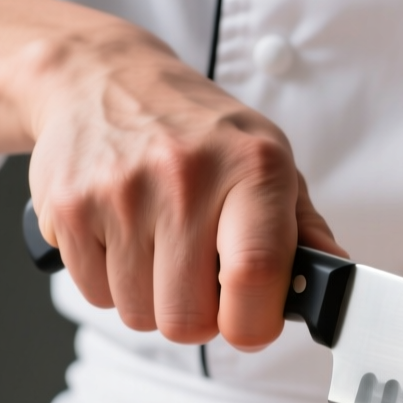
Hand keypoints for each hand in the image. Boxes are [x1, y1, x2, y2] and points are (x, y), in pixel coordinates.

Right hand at [26, 31, 341, 348]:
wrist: (104, 79)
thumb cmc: (200, 134)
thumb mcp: (268, 162)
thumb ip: (304, 229)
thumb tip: (334, 279)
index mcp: (253, 167)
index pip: (255, 273)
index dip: (253, 323)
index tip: (250, 323)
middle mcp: (186, 175)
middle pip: (187, 319)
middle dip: (197, 317)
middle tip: (199, 278)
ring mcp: (120, 192)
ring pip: (139, 315)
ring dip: (153, 299)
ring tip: (159, 247)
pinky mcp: (69, 207)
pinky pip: (96, 295)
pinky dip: (111, 282)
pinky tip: (122, 236)